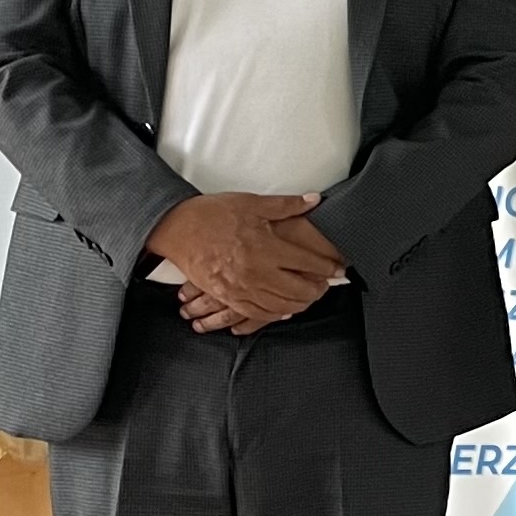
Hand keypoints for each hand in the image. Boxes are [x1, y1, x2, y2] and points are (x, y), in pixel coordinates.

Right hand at [151, 192, 336, 330]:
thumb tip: (314, 201)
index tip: (338, 267)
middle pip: (299, 289)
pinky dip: (275, 314)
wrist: (177, 229)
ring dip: (301, 304)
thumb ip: (286, 206)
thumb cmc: (213, 214)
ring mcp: (242, 288)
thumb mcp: (252, 203)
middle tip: (326, 284)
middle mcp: (257, 271)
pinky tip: (284, 310)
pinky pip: (257, 313)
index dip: (327, 267)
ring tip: (310, 297)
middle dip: (318, 289)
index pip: (308, 263)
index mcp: (266, 247)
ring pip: (281, 305)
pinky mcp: (228, 297)